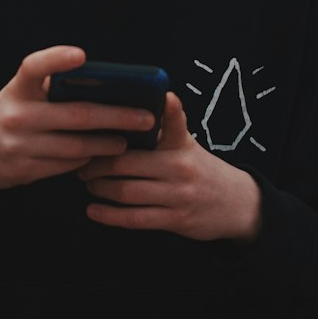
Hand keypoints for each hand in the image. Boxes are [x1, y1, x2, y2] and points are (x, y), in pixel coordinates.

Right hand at [0, 46, 157, 190]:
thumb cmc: (15, 110)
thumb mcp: (24, 93)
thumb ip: (55, 89)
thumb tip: (112, 90)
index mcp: (18, 88)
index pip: (33, 67)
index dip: (55, 59)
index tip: (81, 55)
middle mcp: (17, 115)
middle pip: (77, 115)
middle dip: (117, 117)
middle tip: (146, 117)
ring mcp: (19, 145)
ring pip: (76, 147)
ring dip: (106, 144)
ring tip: (127, 140)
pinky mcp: (24, 170)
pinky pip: (65, 166)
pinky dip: (87, 160)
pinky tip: (101, 155)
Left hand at [77, 94, 261, 241]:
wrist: (234, 203)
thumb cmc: (198, 168)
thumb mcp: (186, 144)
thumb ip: (162, 130)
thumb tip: (123, 112)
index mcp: (182, 143)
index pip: (175, 122)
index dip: (169, 110)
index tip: (157, 99)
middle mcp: (181, 167)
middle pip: (128, 163)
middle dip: (97, 164)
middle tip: (83, 162)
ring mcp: (178, 195)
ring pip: (126, 192)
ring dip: (99, 188)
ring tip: (88, 182)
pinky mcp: (174, 220)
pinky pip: (135, 218)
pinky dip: (109, 215)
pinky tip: (93, 210)